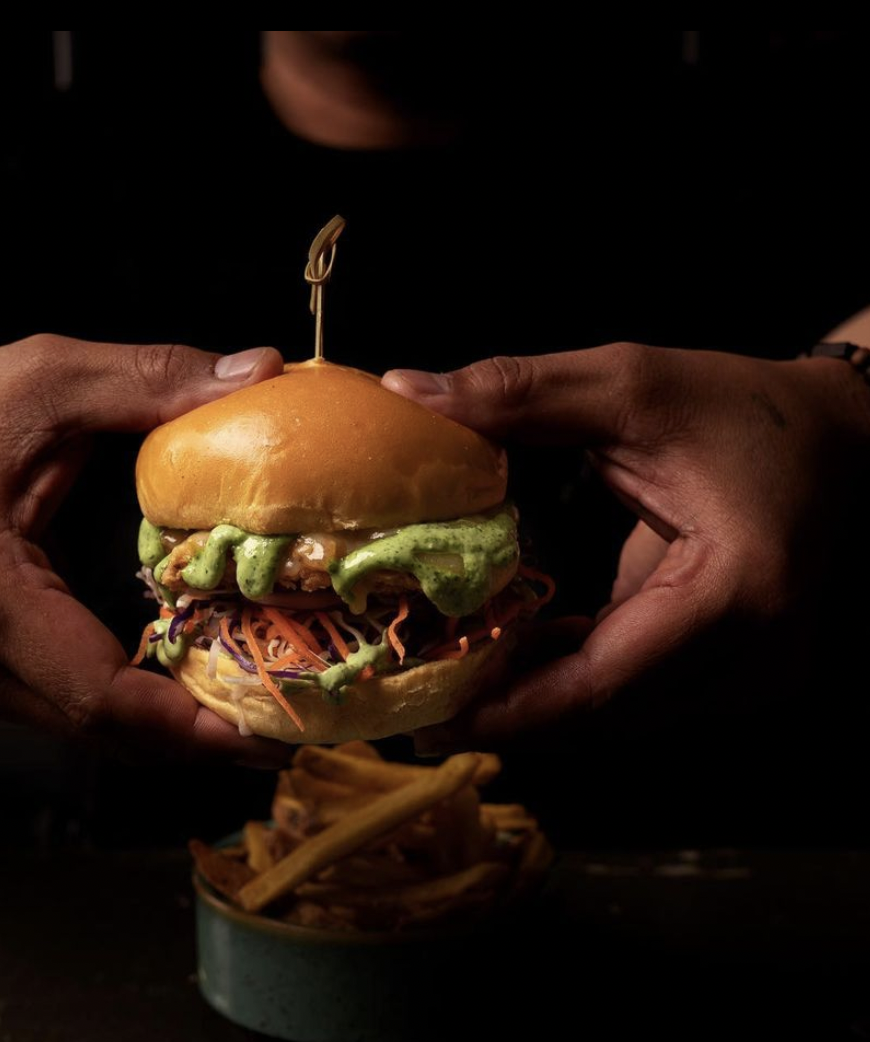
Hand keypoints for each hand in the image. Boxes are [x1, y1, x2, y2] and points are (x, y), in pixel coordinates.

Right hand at [0, 336, 288, 764]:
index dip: (190, 724)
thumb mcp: (51, 377)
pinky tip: (192, 695)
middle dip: (196, 739)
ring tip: (256, 715)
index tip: (268, 729)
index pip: (98, 692)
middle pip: (99, 728)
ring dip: (169, 731)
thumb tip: (264, 372)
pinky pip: (65, 709)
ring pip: (84, 730)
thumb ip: (155, 379)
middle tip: (287, 730)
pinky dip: (133, 710)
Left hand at [384, 343, 869, 745]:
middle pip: (605, 714)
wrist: (833, 432)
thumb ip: (517, 392)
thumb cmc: (739, 406)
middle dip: (509, 714)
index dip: (512, 707)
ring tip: (448, 680)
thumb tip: (406, 390)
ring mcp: (747, 674)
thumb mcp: (627, 385)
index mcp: (735, 593)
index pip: (604, 682)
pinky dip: (571, 679)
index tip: (431, 712)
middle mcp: (750, 656)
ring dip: (535, 702)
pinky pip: (635, 693)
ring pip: (617, 716)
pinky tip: (512, 654)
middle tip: (418, 701)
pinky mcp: (729, 669)